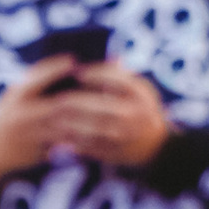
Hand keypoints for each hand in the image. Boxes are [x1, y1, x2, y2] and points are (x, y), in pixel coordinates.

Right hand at [0, 59, 97, 191]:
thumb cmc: (11, 116)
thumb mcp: (16, 96)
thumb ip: (37, 82)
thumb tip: (72, 65)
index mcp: (16, 97)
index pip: (37, 78)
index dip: (55, 68)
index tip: (74, 59)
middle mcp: (22, 115)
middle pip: (61, 104)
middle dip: (85, 97)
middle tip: (105, 91)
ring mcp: (30, 135)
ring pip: (66, 125)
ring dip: (88, 119)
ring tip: (107, 111)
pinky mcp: (37, 150)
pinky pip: (64, 143)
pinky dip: (81, 136)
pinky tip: (96, 130)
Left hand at [41, 63, 173, 172]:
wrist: (155, 145)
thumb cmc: (141, 109)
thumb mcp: (140, 90)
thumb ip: (123, 76)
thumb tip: (110, 57)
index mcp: (140, 95)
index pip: (118, 80)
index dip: (96, 75)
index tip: (78, 73)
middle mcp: (133, 115)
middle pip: (100, 107)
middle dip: (76, 102)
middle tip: (57, 98)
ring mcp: (123, 135)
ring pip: (92, 129)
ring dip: (70, 124)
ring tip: (53, 117)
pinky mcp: (114, 152)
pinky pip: (89, 146)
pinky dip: (72, 141)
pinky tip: (59, 134)